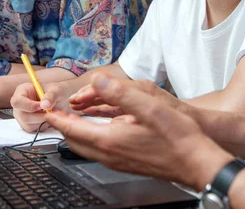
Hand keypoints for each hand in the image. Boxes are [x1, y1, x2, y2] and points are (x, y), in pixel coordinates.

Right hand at [11, 81, 76, 131]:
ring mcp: (22, 116)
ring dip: (43, 121)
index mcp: (22, 91)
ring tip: (52, 112)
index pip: (18, 101)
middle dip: (39, 116)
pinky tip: (49, 117)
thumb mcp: (56, 90)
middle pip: (23, 115)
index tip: (42, 107)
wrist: (61, 100)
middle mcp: (20, 105)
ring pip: (29, 125)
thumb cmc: (56, 92)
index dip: (29, 106)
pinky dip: (44, 125)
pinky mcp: (28, 125)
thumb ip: (51, 96)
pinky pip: (34, 130)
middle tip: (51, 112)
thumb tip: (45, 105)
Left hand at [46, 74, 233, 189]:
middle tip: (56, 113)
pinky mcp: (127, 164)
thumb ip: (121, 93)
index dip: (58, 119)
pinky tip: (99, 129)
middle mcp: (110, 155)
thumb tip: (97, 81)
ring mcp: (118, 162)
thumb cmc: (178, 137)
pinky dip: (91, 138)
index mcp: (110, 140)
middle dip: (63, 126)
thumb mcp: (150, 108)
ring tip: (74, 118)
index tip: (47, 110)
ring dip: (77, 133)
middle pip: (75, 142)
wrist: (197, 163)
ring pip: (86, 148)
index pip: (72, 130)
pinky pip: (99, 151)